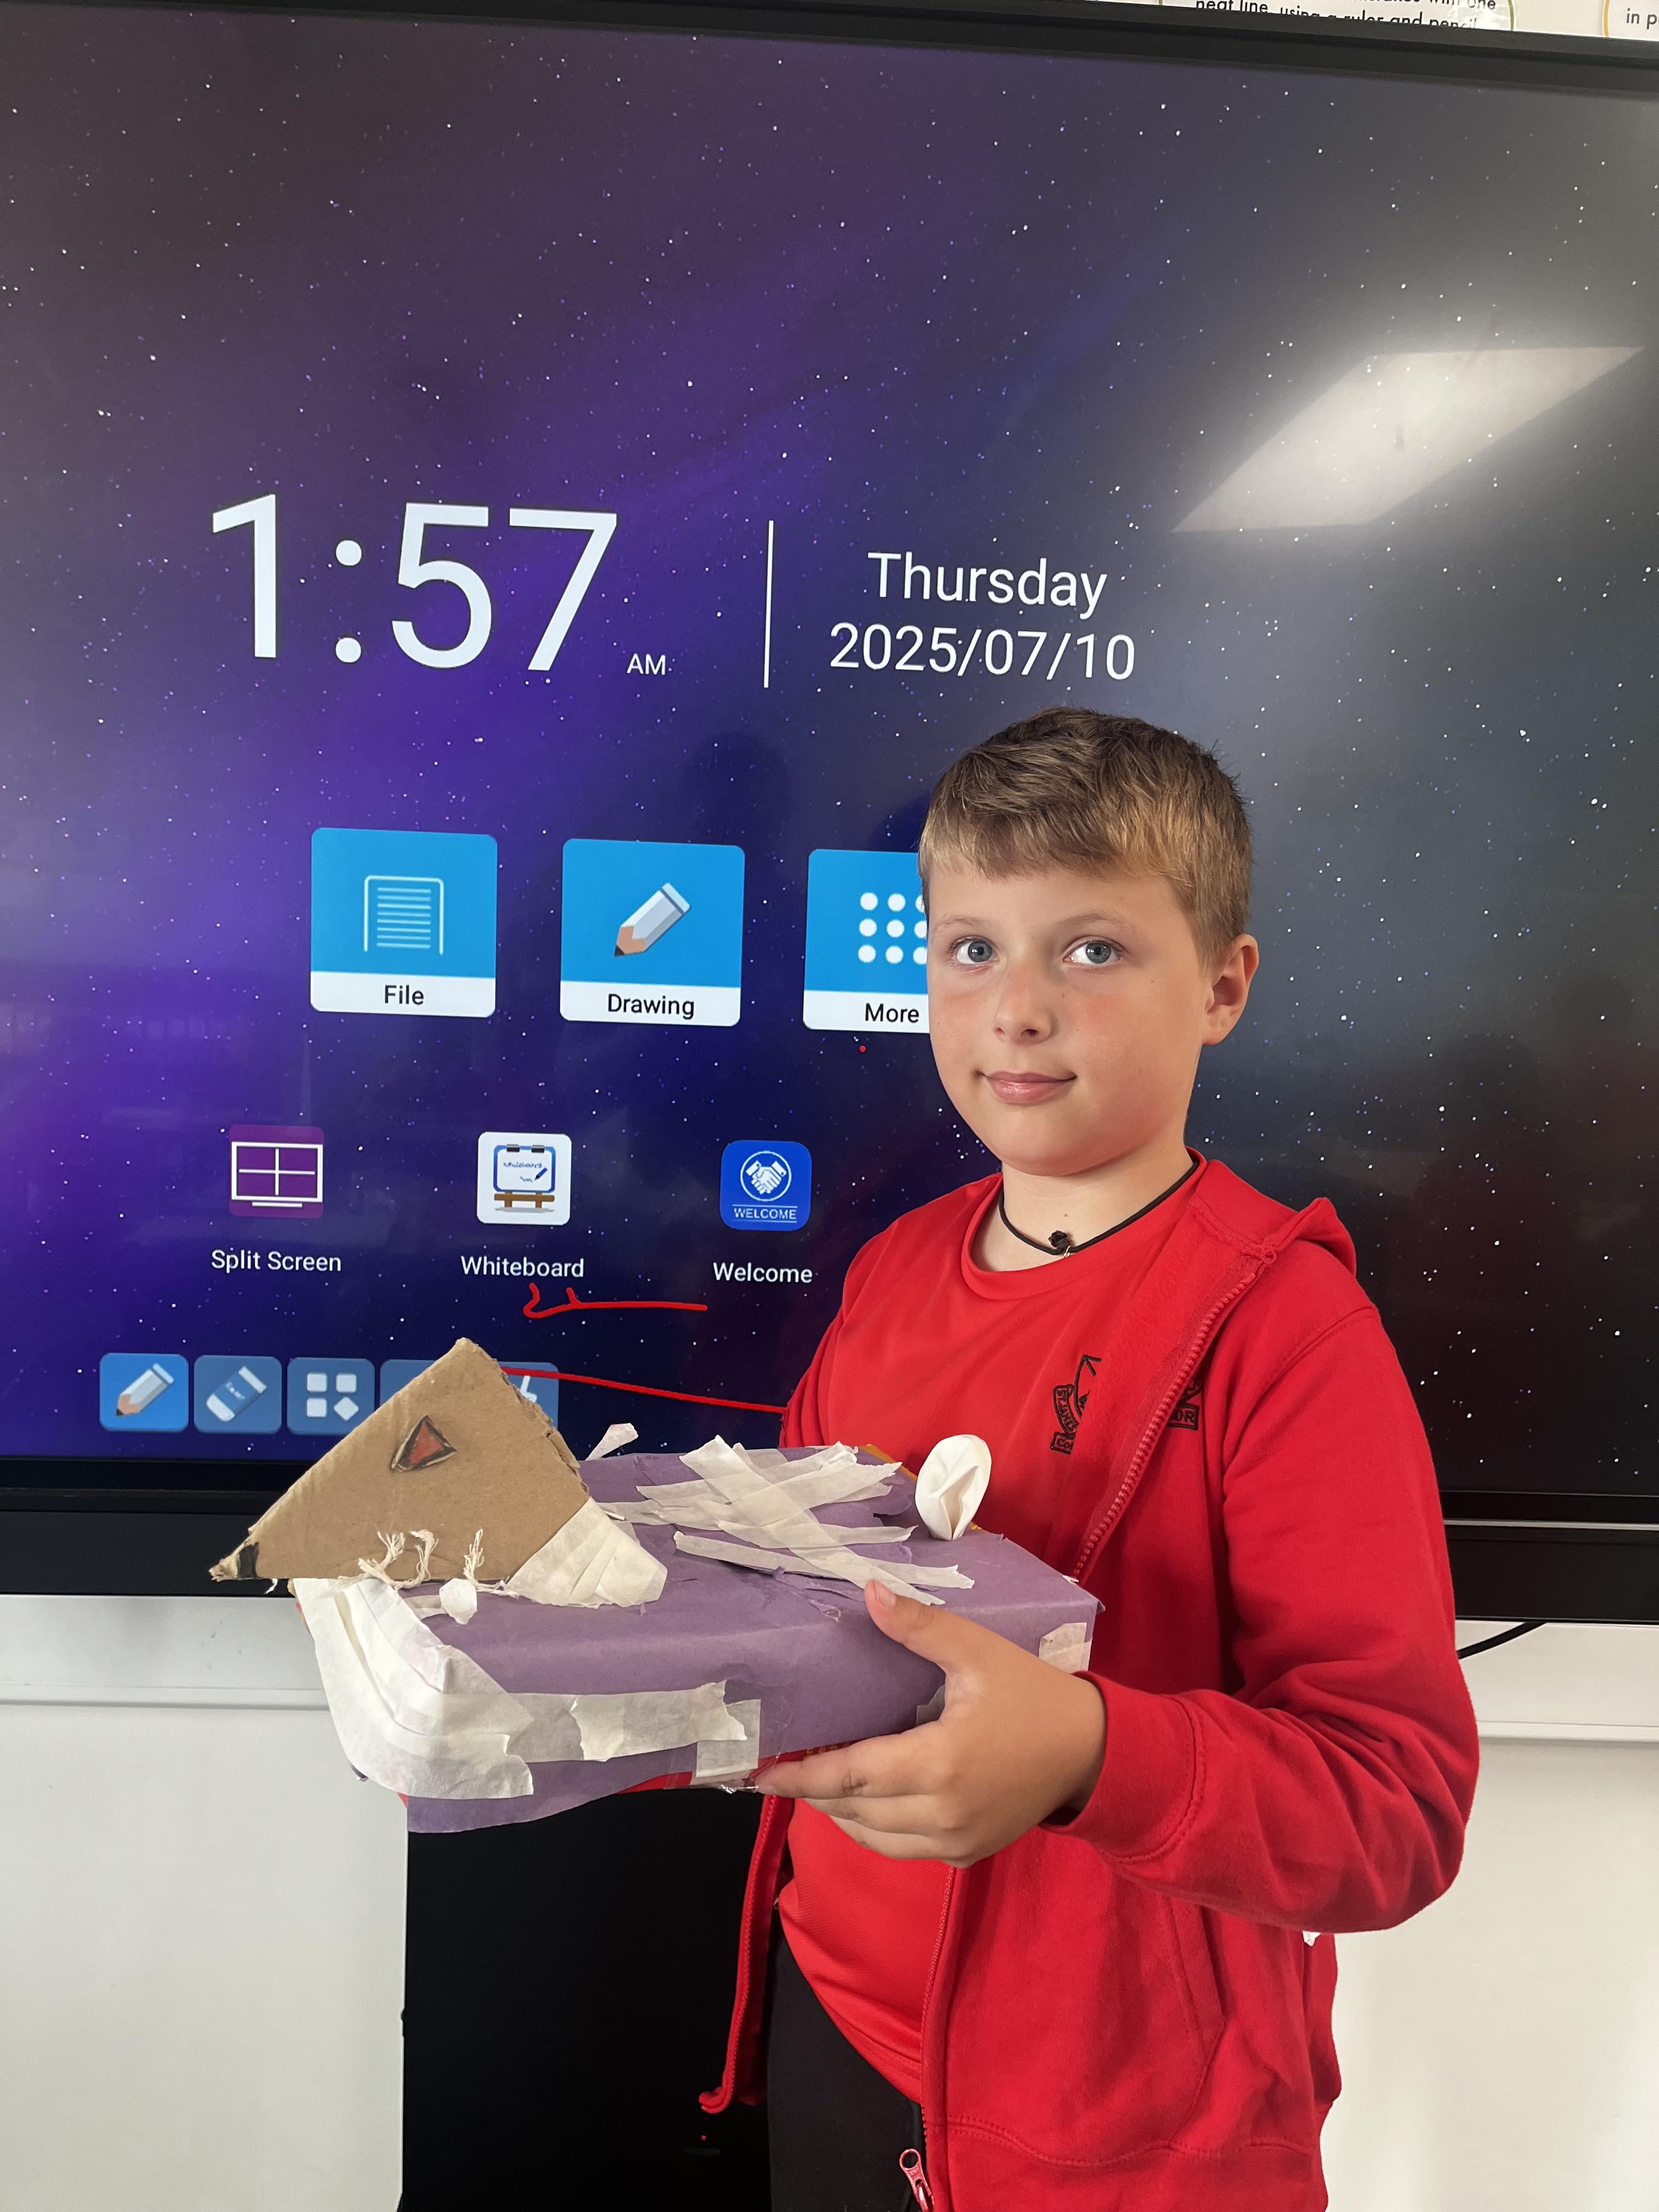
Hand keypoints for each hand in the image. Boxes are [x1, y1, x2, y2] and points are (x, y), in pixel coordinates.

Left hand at [754, 1580, 1105, 1865]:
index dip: (799, 1776)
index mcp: (939, 1764)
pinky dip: (873, 1828)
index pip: (849, 1776)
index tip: (758, 1771)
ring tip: (816, 1778)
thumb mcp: (979, 1652)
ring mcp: (954, 1843)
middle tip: (783, 1763)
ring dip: (840, 1811)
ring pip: (872, 1837)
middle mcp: (941, 1814)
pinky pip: (901, 1848)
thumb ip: (920, 1627)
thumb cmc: (1033, 1696)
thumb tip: (869, 1592)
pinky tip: (863, 1799)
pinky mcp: (966, 1855)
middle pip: (852, 1810)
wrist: (1092, 1752)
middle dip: (814, 1789)